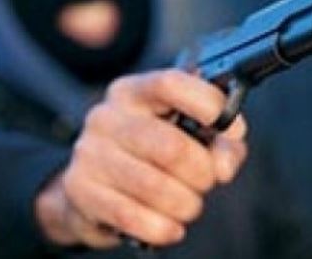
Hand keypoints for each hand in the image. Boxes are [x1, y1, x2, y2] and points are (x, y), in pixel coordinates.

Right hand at [35, 69, 247, 247]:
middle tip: (206, 182)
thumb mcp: (187, 136)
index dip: (209, 105)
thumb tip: (223, 164)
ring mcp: (89, 153)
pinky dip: (163, 228)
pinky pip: (134, 217)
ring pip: (156, 187)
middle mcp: (106, 116)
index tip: (232, 129)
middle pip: (171, 146)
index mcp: (133, 92)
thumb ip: (220, 142)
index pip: (171, 83)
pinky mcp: (80, 190)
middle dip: (202, 173)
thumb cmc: (149, 156)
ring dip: (185, 204)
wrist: (94, 188)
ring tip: (186, 205)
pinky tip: (169, 226)